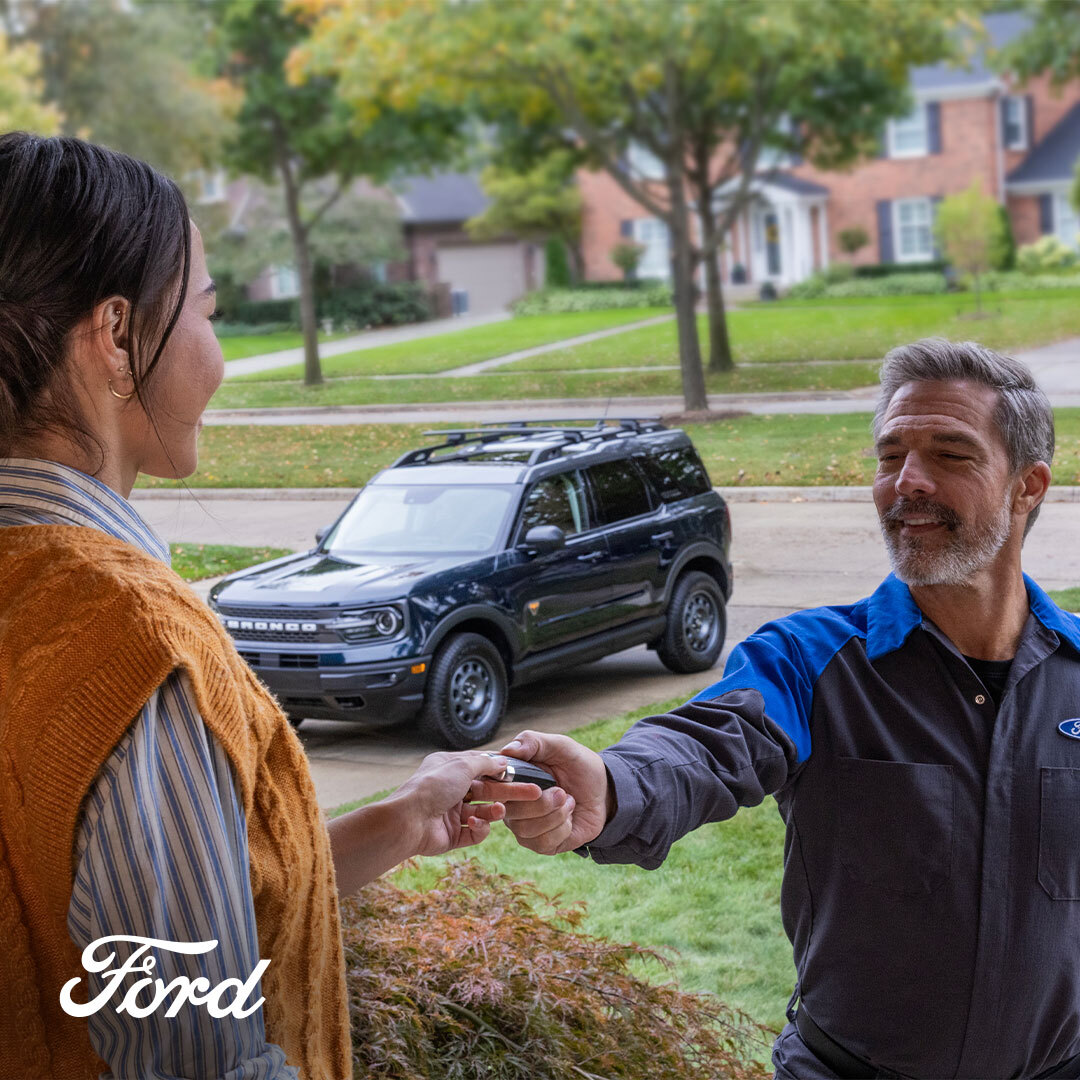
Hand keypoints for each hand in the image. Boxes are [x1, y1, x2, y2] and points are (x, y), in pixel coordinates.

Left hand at [393, 750, 537, 857]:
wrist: (408, 821)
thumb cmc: (431, 787)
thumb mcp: (462, 765)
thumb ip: (486, 763)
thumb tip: (503, 761)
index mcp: (449, 768)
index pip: (481, 767)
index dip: (502, 770)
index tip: (523, 772)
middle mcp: (450, 790)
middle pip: (487, 791)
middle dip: (509, 792)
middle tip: (534, 794)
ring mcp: (450, 814)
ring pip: (483, 812)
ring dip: (493, 812)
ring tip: (499, 811)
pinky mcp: (451, 836)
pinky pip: (474, 833)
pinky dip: (479, 828)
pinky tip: (476, 824)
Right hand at [475, 730, 609, 854]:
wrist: (603, 791)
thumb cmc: (577, 765)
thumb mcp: (560, 746)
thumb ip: (534, 742)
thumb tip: (508, 749)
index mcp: (510, 779)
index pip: (490, 787)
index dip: (507, 789)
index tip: (535, 787)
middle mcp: (511, 804)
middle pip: (509, 812)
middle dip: (541, 803)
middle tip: (562, 792)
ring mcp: (523, 826)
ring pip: (525, 829)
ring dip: (555, 815)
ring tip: (568, 801)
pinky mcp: (539, 843)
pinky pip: (542, 842)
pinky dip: (562, 829)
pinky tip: (569, 818)